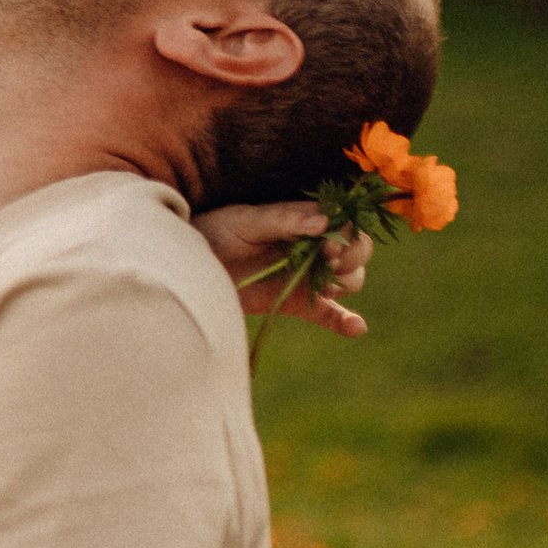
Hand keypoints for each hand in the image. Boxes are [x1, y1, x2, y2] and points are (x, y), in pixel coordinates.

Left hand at [195, 200, 371, 339]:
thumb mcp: (247, 220)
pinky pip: (330, 314)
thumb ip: (285, 220)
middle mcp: (315, 247)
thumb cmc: (217, 232)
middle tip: (327, 261)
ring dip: (344, 283)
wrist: (191, 267)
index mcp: (307, 220)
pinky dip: (345, 321)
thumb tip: (324, 223)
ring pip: (349, 280)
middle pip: (356, 252)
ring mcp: (309, 276)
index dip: (346, 234)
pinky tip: (356, 327)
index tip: (328, 245)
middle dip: (350, 256)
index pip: (346, 224)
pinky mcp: (298, 302)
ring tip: (324, 286)